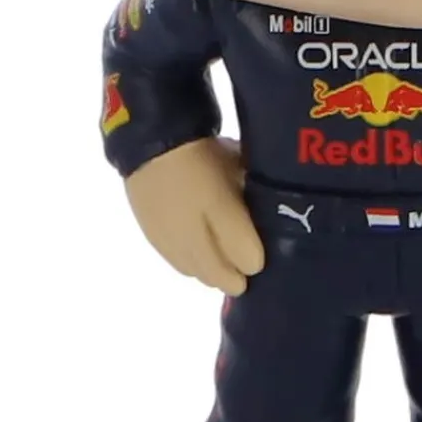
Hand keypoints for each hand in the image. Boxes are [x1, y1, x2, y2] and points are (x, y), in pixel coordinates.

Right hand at [124, 136, 264, 295]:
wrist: (152, 143)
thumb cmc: (204, 151)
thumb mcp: (239, 166)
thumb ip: (255, 193)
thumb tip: (269, 217)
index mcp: (221, 209)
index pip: (249, 258)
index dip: (258, 257)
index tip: (264, 247)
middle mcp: (194, 233)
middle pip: (223, 277)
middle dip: (239, 275)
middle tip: (247, 262)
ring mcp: (172, 240)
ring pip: (202, 276)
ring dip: (217, 272)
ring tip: (225, 258)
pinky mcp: (155, 240)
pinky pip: (182, 267)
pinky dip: (196, 265)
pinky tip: (202, 252)